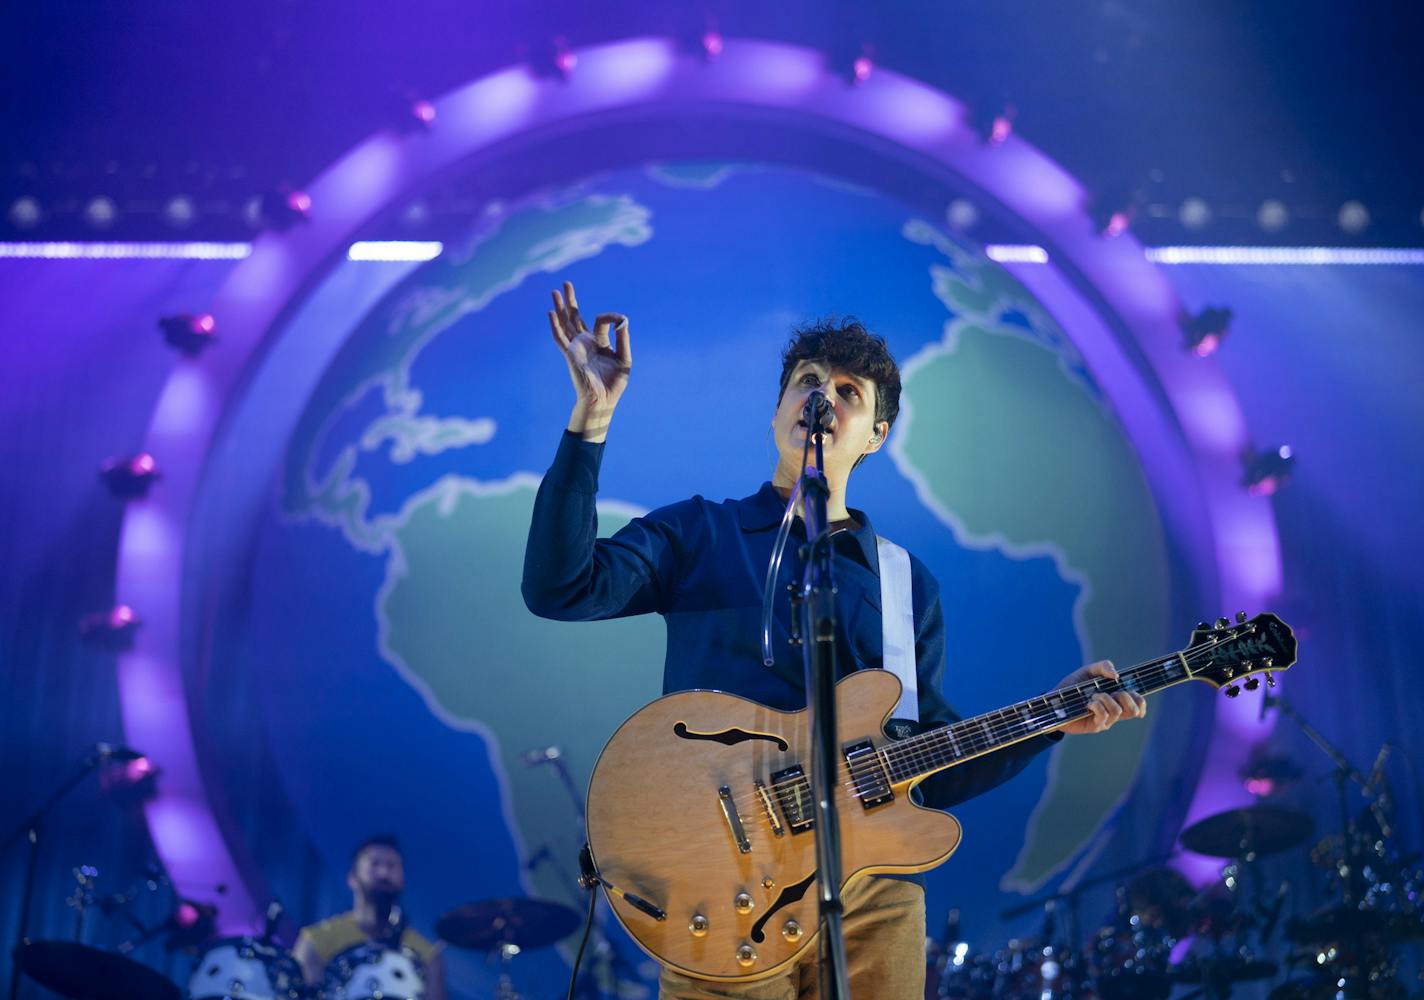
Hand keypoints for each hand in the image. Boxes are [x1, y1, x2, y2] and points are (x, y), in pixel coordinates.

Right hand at [548, 280, 630, 441]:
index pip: (601, 321)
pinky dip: (555, 326)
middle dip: (571, 301)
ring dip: (560, 308)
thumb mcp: (624, 359)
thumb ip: (623, 340)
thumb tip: (623, 320)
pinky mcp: (570, 355)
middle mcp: (585, 342)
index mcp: (599, 342)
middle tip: (566, 283)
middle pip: (575, 317)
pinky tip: (551, 313)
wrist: (602, 400)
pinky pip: (560, 338)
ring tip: (554, 291)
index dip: (611, 317)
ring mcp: (576, 348)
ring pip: (565, 323)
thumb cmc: (614, 383)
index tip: (620, 319)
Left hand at [1053, 660, 1146, 735]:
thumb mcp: (1088, 671)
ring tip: (1093, 696)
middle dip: (1125, 696)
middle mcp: (1113, 712)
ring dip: (1105, 698)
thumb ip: (1103, 666)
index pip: (1139, 705)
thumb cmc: (1072, 687)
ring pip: (1117, 711)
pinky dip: (1097, 706)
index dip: (1141, 701)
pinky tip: (1088, 703)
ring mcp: (1105, 721)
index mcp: (1116, 699)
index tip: (1132, 692)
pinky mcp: (1094, 726)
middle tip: (1111, 692)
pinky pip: (1103, 716)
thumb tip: (1116, 675)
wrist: (1054, 701)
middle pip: (1134, 710)